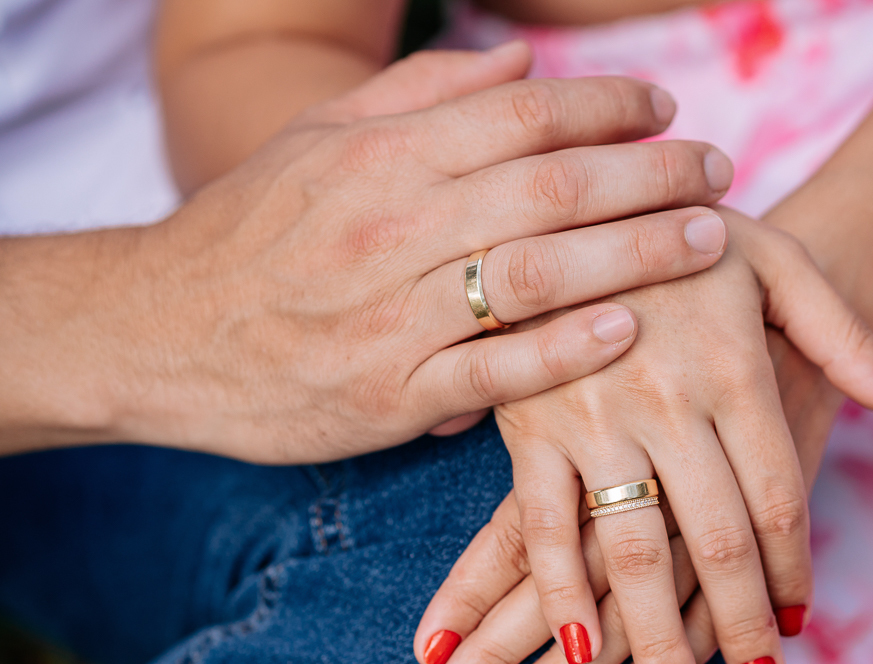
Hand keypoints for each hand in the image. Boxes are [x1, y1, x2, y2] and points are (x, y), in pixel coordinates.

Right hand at [107, 49, 736, 462]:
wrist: (156, 332)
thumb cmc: (248, 232)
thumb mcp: (315, 141)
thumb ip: (418, 97)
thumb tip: (518, 61)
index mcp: (379, 156)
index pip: (520, 114)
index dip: (606, 104)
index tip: (663, 109)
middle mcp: (390, 226)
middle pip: (550, 187)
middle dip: (649, 174)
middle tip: (715, 173)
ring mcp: (391, 314)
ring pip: (536, 273)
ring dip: (634, 253)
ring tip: (706, 241)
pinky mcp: (387, 395)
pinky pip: (494, 368)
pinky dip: (566, 348)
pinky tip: (628, 327)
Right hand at [418, 208, 872, 663]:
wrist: (570, 198)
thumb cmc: (686, 237)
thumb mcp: (777, 261)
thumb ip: (845, 334)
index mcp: (733, 365)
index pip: (778, 499)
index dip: (792, 573)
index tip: (798, 623)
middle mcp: (666, 399)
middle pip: (717, 540)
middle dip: (740, 624)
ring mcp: (590, 415)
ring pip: (632, 549)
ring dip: (657, 635)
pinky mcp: (526, 424)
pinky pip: (542, 526)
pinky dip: (562, 594)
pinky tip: (583, 646)